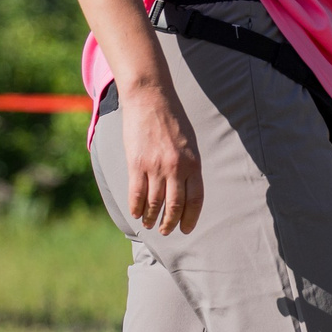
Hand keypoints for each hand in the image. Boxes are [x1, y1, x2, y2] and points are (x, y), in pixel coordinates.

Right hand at [120, 80, 203, 234]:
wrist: (151, 100)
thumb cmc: (172, 120)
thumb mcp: (190, 143)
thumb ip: (188, 166)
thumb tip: (185, 189)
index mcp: (193, 163)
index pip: (195, 199)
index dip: (190, 218)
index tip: (186, 229)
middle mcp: (176, 168)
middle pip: (175, 206)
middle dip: (170, 223)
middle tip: (166, 232)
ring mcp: (155, 167)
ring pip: (154, 203)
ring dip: (151, 217)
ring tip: (149, 224)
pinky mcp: (137, 164)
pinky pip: (136, 193)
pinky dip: (136, 207)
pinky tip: (136, 214)